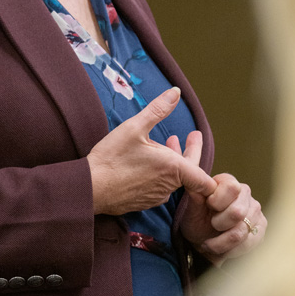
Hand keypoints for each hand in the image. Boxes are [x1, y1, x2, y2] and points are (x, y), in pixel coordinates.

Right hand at [88, 88, 216, 216]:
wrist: (90, 188)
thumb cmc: (112, 158)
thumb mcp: (134, 127)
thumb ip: (158, 109)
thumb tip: (175, 92)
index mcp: (173, 169)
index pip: (205, 179)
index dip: (202, 157)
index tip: (195, 138)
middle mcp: (168, 187)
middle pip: (189, 173)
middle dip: (188, 151)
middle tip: (189, 136)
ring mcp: (156, 197)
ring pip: (172, 179)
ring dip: (172, 162)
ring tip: (166, 145)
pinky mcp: (143, 203)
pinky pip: (159, 187)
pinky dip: (160, 173)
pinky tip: (148, 163)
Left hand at [164, 139, 265, 263]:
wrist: (203, 244)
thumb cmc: (195, 220)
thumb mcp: (187, 198)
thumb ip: (184, 169)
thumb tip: (173, 138)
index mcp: (228, 183)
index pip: (230, 187)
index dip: (217, 201)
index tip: (209, 207)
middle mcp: (246, 194)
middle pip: (238, 211)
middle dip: (220, 223)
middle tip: (211, 225)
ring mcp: (256, 212)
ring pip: (242, 229)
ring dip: (221, 241)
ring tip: (210, 242)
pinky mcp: (261, 229)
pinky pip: (250, 242)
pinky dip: (231, 250)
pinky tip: (221, 250)